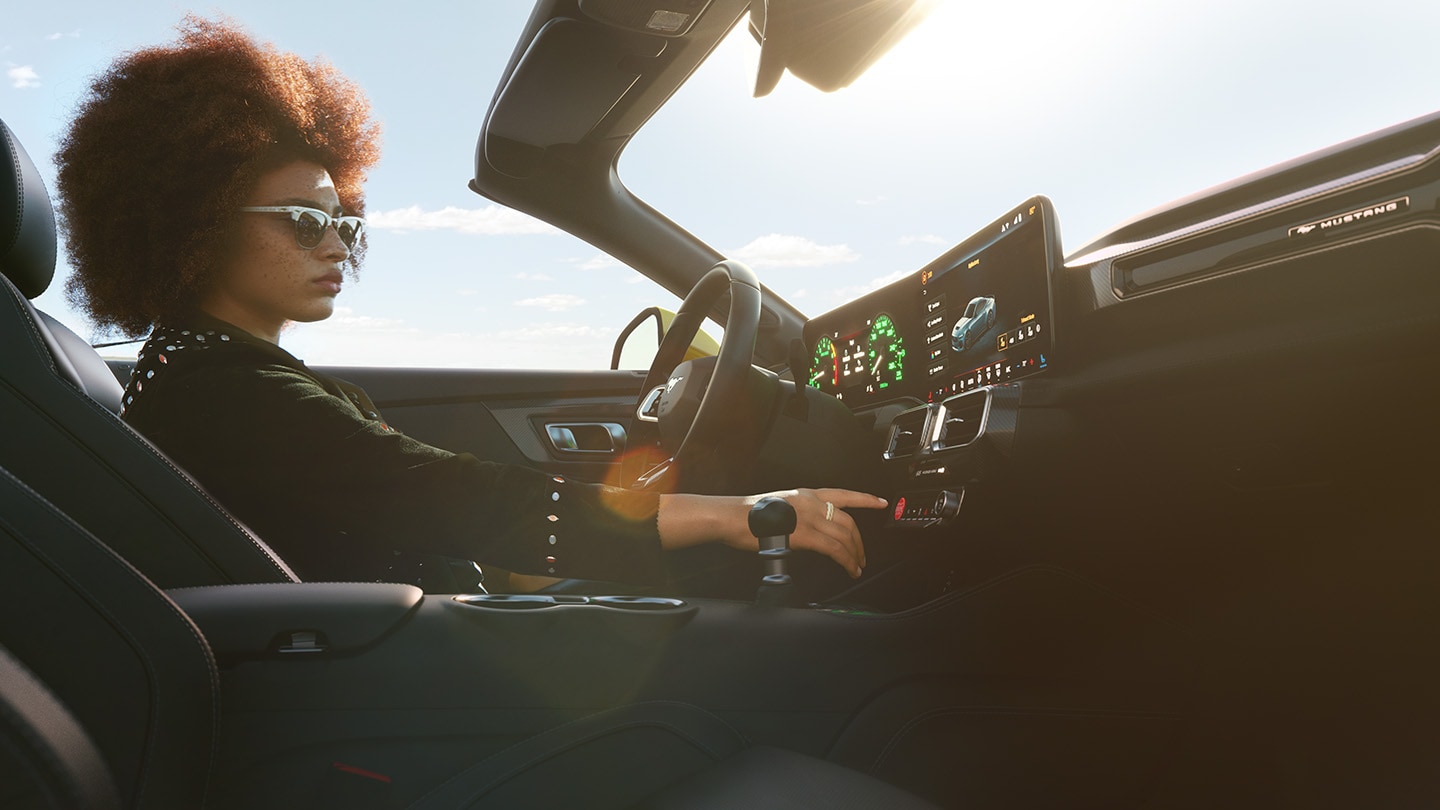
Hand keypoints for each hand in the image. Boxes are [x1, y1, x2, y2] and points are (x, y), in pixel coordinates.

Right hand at [658, 489, 886, 578]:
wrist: (733, 517)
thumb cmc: (748, 515)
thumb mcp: (780, 506)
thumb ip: (798, 514)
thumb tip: (807, 528)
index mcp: (806, 494)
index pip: (843, 494)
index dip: (865, 498)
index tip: (880, 502)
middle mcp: (812, 502)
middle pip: (848, 521)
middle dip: (860, 541)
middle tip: (862, 555)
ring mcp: (809, 518)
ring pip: (845, 537)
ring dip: (855, 554)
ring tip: (857, 566)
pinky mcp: (805, 535)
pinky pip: (835, 550)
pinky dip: (846, 560)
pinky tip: (849, 568)